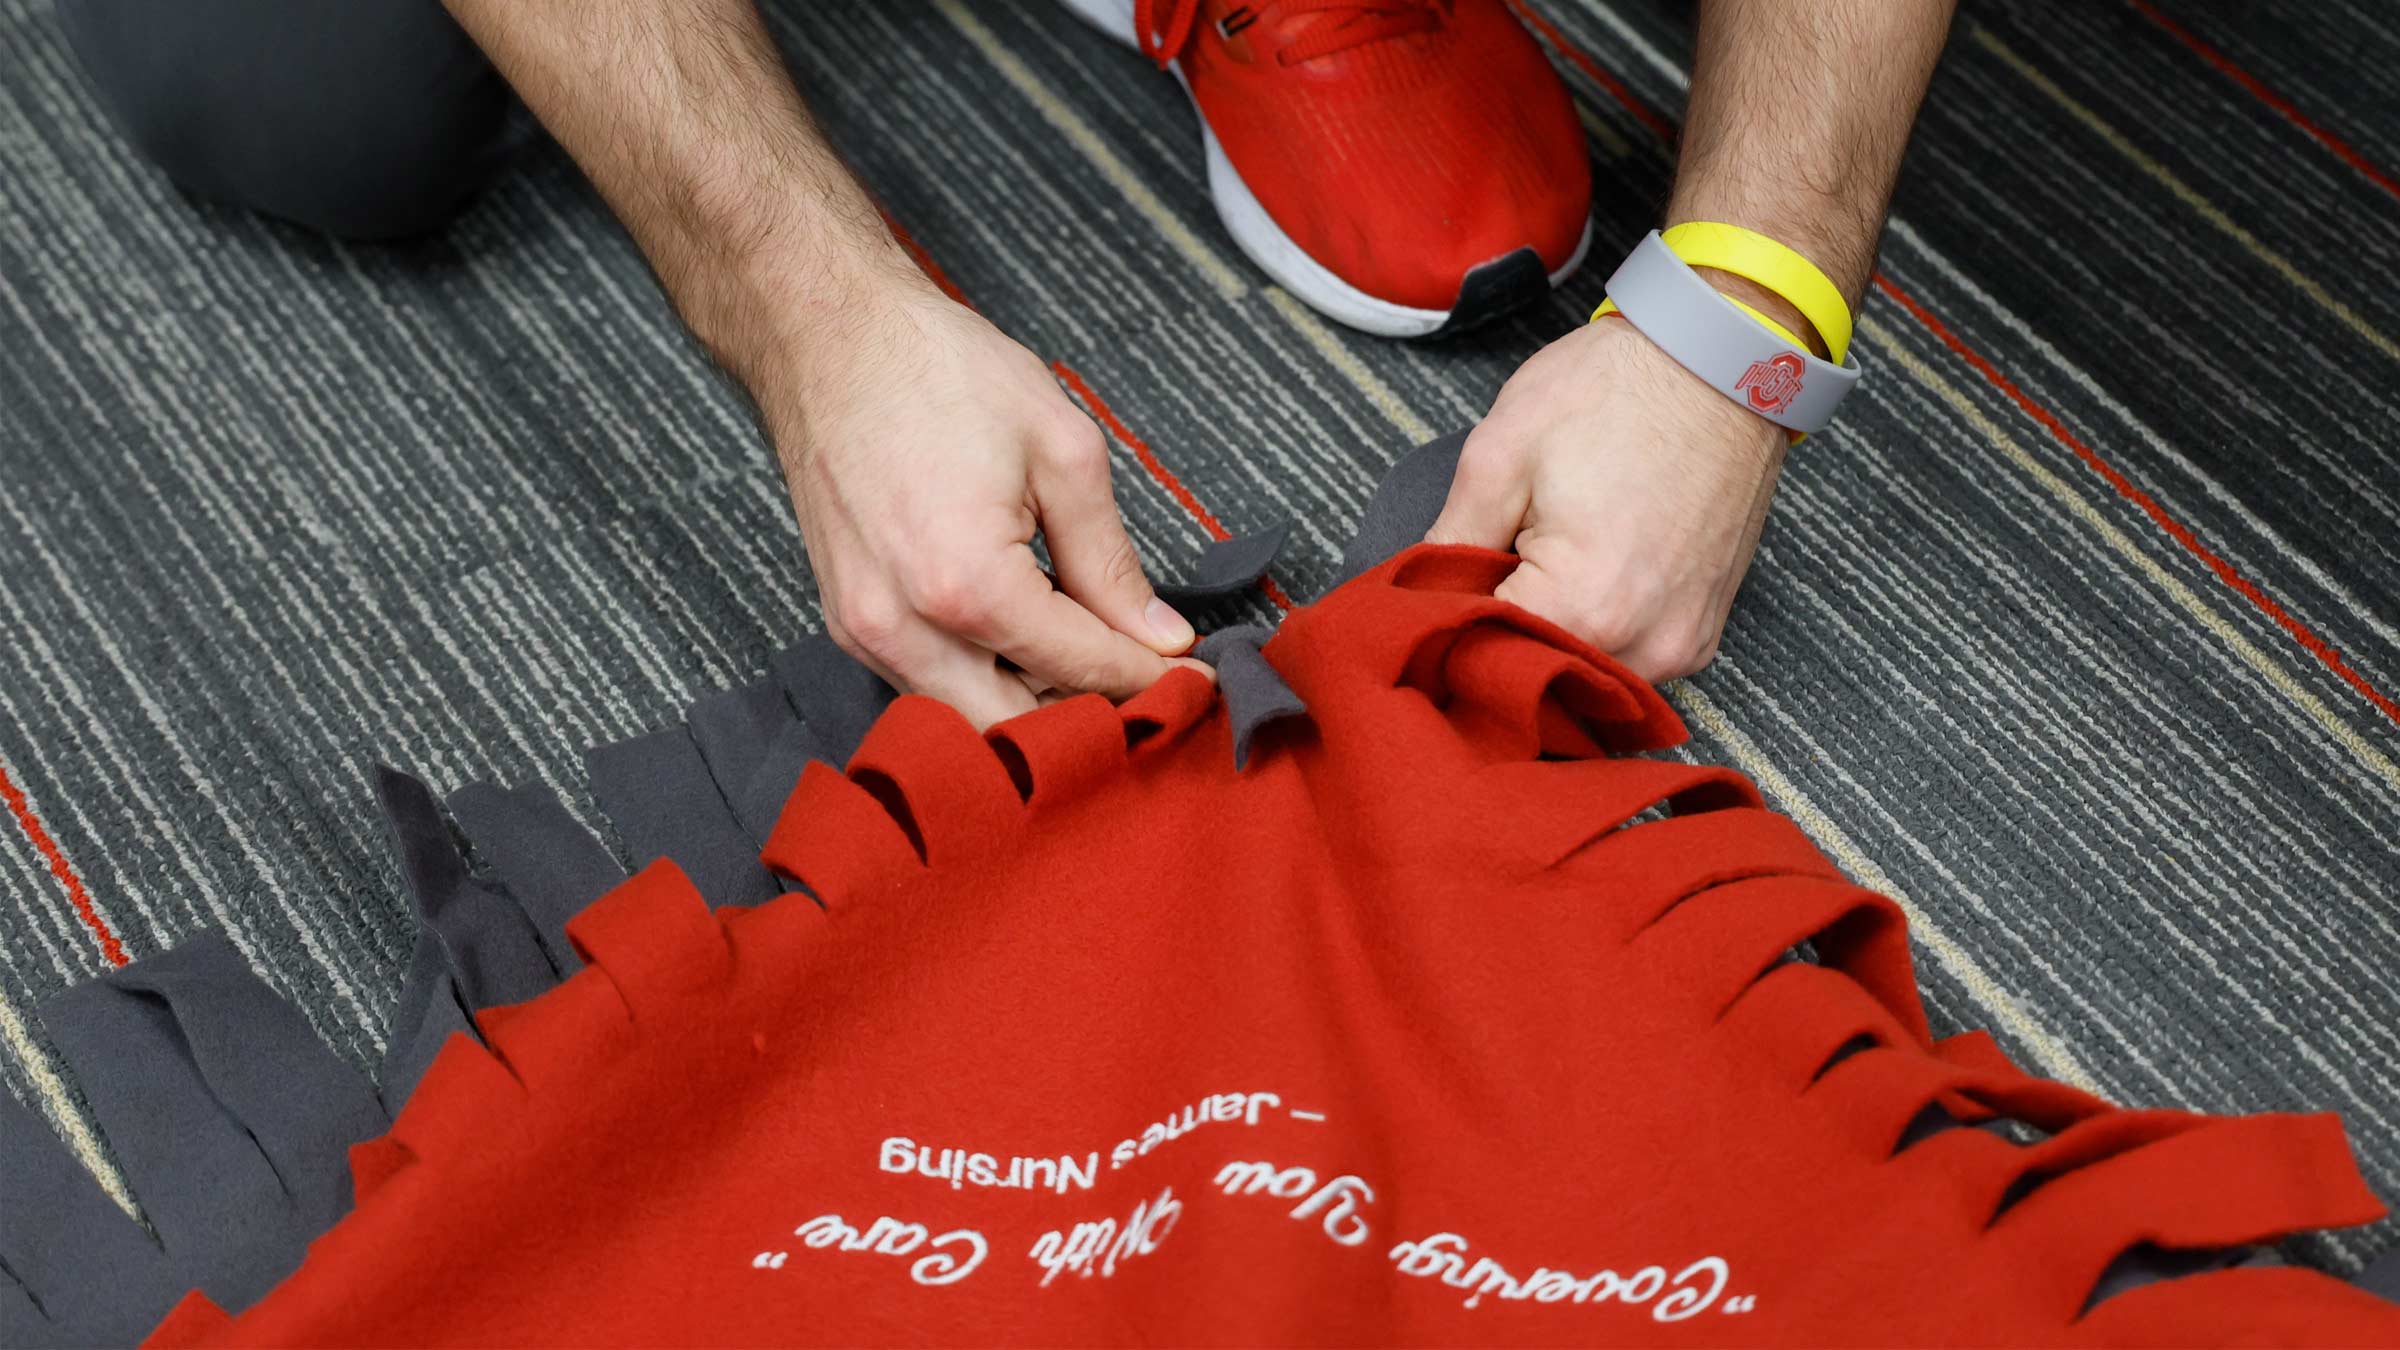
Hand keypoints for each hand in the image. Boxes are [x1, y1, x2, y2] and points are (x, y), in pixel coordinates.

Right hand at [771, 272, 1205, 727]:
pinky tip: (1025, 643)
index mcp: (967, 585)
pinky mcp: (847, 621)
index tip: (1193, 679)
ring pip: (965, 717)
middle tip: (1144, 683)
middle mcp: (903, 626)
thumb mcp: (1061, 451)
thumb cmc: (933, 370)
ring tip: (1090, 661)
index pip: (1080, 666)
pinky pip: (926, 683)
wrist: (830, 334)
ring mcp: (865, 631)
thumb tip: (1156, 632)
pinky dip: (981, 679)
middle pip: (1016, 728)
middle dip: (1086, 714)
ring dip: (1032, 705)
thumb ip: (1112, 560)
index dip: (1147, 678)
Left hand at [1426, 317, 1786, 683]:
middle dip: (1500, 640)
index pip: (1484, 658)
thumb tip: (1414, 596)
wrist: (1723, 360)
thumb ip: (1450, 541)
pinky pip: (1629, 658)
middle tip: (1482, 580)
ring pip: (1583, 674)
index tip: (1435, 598)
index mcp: (1585, 605)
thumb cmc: (1616, 393)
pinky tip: (1584, 578)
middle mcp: (1643, 644)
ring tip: (1536, 573)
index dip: (1449, 629)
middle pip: (1539, 678)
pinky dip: (1596, 633)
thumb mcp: (1501, 452)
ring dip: (1550, 639)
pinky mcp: (1701, 634)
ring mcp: (1681, 646)